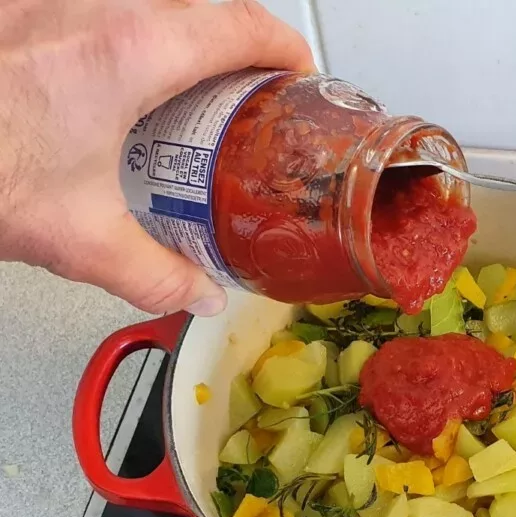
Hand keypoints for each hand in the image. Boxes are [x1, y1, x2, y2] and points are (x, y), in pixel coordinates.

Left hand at [0, 0, 313, 315]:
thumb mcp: (74, 235)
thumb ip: (152, 272)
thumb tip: (195, 295)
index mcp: (132, 49)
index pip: (246, 24)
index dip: (286, 50)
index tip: (295, 76)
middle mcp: (97, 5)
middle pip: (204, 4)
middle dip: (236, 45)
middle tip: (240, 94)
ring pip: (151, 0)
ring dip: (179, 35)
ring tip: (177, 88)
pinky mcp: (20, 5)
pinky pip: (101, 7)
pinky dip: (125, 33)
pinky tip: (105, 80)